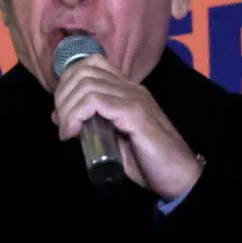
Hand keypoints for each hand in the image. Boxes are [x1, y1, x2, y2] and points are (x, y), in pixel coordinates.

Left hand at [52, 55, 203, 199]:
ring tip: (67, 131)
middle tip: (61, 122)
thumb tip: (62, 118)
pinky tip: (73, 133)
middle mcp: (131, 88)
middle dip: (63, 95)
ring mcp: (134, 98)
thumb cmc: (148, 162)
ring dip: (68, 107)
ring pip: (87, 84)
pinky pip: (96, 101)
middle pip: (84, 70)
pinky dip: (76, 115)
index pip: (92, 64)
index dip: (68, 82)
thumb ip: (92, 126)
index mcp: (127, 90)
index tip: (62, 112)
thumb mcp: (113, 140)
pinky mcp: (135, 113)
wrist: (180, 177)